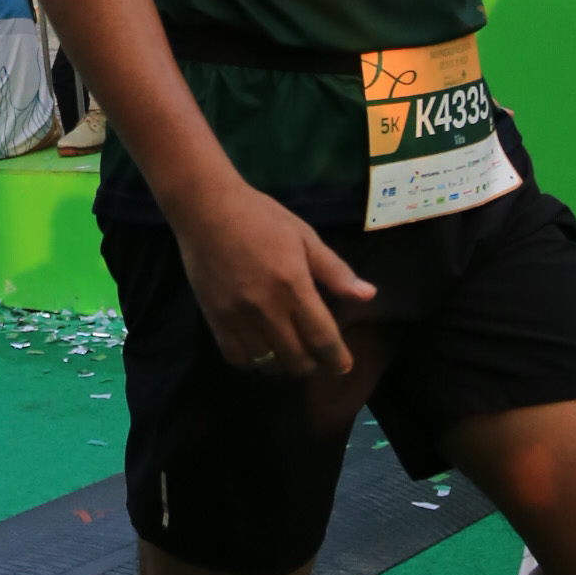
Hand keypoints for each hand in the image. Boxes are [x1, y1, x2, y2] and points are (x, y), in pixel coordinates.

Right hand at [175, 180, 377, 384]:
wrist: (207, 209)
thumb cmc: (261, 218)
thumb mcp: (305, 237)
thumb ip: (335, 271)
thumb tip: (368, 296)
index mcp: (294, 286)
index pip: (322, 338)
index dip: (336, 359)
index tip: (343, 365)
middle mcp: (267, 308)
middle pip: (297, 359)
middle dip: (314, 365)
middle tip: (318, 358)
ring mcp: (238, 316)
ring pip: (268, 363)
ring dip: (284, 365)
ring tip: (291, 354)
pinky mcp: (215, 318)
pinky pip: (237, 357)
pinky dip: (254, 362)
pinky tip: (261, 350)